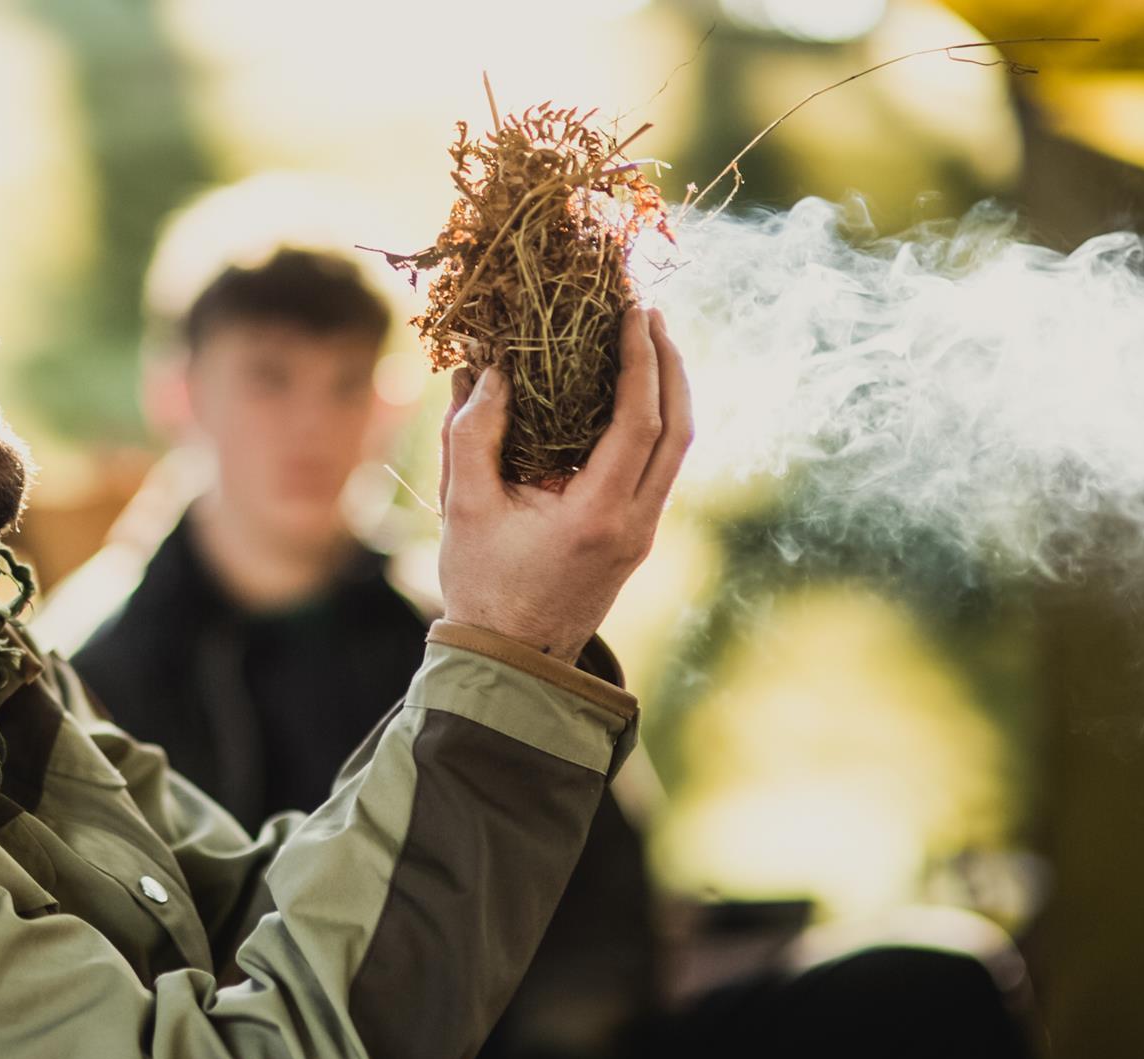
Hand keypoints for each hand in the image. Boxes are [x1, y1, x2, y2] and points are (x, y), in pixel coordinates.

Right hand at [437, 307, 691, 662]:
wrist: (511, 661)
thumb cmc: (481, 586)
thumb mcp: (463, 507)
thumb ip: (472, 434)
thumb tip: (489, 371)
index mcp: (597, 517)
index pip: (639, 423)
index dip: (641, 361)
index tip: (632, 313)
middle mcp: (635, 525)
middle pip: (680, 431)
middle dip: (671, 365)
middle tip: (648, 314)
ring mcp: (643, 534)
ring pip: (678, 450)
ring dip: (670, 391)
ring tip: (645, 342)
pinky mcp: (637, 537)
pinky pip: (660, 467)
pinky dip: (654, 422)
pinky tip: (629, 394)